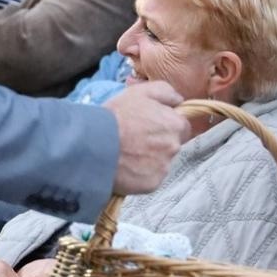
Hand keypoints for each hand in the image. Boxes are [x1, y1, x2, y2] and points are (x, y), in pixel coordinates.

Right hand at [104, 81, 190, 195]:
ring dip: (150, 159)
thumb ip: (165, 92)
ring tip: (129, 153)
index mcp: (174, 124)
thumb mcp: (140, 92)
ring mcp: (164, 167)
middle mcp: (174, 147)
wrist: (94, 145)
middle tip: (137, 139)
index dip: (167, 125)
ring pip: (162, 163)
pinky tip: (127, 166)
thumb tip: (179, 100)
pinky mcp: (152, 184)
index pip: (182, 127)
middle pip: (173, 145)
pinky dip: (142, 174)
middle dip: (159, 142)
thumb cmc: (116, 116)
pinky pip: (151, 178)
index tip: (152, 126)